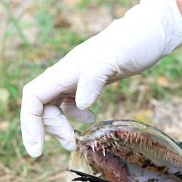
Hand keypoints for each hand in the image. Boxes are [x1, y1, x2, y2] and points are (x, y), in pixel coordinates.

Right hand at [20, 0, 181, 156]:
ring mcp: (77, 78)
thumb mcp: (114, 59)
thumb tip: (81, 105)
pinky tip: (91, 119)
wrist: (151, 32)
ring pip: (54, 106)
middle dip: (50, 129)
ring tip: (76, 141)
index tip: (37, 150)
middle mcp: (66, 74)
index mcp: (65, 70)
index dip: (30, 124)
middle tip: (70, 145)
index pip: (34, 97)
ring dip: (61, 126)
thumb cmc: (133, 42)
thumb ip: (94, 79)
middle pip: (41, 106)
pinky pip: (70, 103)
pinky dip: (75, 116)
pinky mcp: (90, 82)